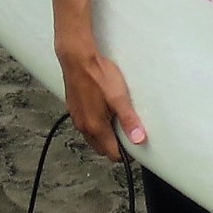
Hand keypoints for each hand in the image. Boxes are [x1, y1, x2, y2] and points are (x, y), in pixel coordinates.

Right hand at [58, 35, 145, 161]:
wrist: (77, 58)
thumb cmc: (96, 74)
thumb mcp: (119, 97)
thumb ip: (129, 120)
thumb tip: (138, 138)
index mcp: (96, 126)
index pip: (112, 154)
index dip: (125, 154)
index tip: (133, 146)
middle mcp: (84, 125)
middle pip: (102, 148)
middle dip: (114, 146)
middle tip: (126, 135)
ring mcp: (77, 117)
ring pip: (92, 137)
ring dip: (104, 136)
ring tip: (115, 122)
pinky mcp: (74, 108)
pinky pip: (85, 124)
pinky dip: (95, 124)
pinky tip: (102, 111)